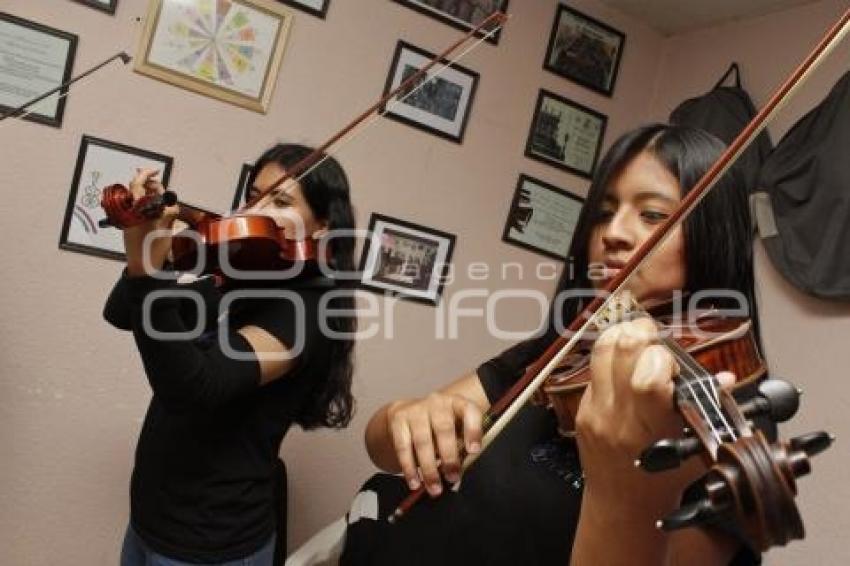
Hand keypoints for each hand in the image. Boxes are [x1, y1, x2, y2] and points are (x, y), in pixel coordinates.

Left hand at [123, 168, 178, 275]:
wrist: (143, 267)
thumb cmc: (152, 247)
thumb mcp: (166, 227)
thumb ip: (169, 210)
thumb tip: (170, 201)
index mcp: (136, 209)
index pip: (137, 184)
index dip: (146, 174)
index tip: (156, 171)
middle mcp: (130, 211)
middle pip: (139, 191)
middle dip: (152, 187)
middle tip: (163, 190)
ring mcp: (129, 219)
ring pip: (141, 200)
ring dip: (153, 198)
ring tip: (164, 204)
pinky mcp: (131, 225)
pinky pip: (141, 210)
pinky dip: (150, 207)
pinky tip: (160, 213)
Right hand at [385, 392, 483, 495]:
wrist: (408, 413)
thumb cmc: (438, 426)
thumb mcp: (454, 428)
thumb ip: (460, 446)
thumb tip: (460, 473)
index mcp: (457, 403)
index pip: (469, 411)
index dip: (473, 430)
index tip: (474, 450)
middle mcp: (437, 402)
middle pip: (444, 429)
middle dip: (449, 457)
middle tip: (452, 477)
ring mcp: (416, 410)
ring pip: (422, 441)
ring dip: (429, 468)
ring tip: (434, 488)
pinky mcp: (398, 420)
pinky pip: (403, 447)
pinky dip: (409, 468)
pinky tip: (415, 482)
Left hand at [575, 317, 734, 512]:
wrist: (622, 507)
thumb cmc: (662, 481)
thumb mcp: (694, 449)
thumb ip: (710, 409)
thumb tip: (724, 378)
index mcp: (651, 429)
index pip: (648, 377)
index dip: (663, 358)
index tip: (674, 364)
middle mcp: (618, 417)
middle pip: (621, 348)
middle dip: (643, 332)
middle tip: (656, 340)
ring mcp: (595, 411)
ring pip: (600, 350)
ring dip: (623, 335)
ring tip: (640, 340)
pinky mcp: (581, 409)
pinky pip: (593, 368)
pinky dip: (611, 358)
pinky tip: (626, 366)